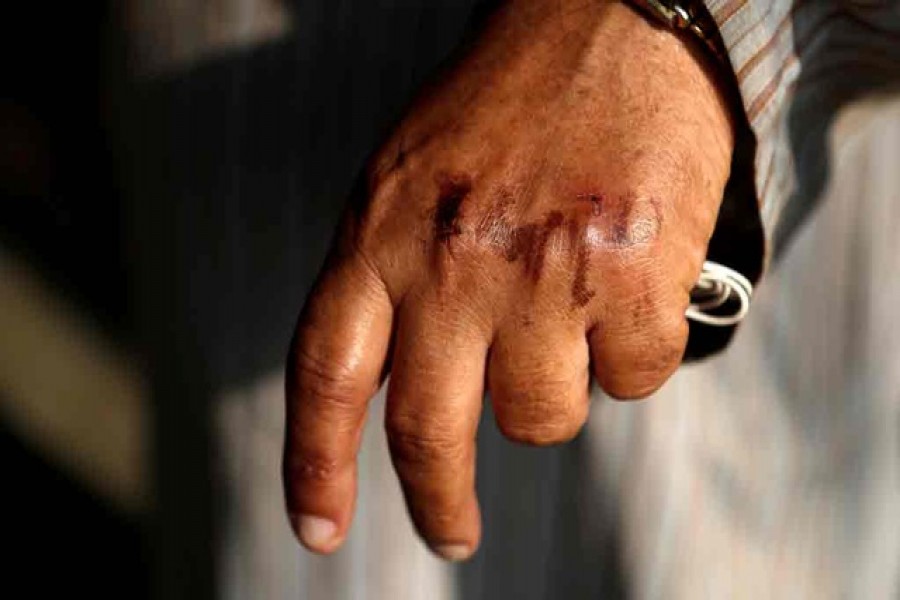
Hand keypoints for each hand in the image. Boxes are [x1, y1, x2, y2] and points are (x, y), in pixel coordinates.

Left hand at [284, 0, 734, 560]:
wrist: (610, 18)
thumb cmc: (507, 100)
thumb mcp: (407, 177)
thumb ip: (390, 275)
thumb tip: (400, 384)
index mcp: (381, 232)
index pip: (326, 374)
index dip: (316, 465)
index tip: (320, 528)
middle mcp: (454, 263)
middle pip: (427, 433)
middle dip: (439, 503)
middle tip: (453, 533)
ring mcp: (544, 277)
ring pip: (540, 420)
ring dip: (550, 392)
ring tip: (565, 320)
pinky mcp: (633, 283)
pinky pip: (631, 381)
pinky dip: (630, 356)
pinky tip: (627, 293)